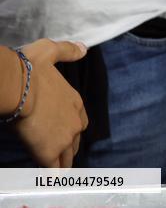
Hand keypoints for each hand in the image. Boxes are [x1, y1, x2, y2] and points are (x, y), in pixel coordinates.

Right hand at [13, 39, 88, 167]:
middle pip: (76, 141)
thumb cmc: (30, 69)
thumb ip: (69, 51)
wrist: (17, 87)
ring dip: (61, 162)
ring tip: (54, 168)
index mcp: (76, 102)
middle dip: (68, 147)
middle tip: (56, 153)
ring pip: (67, 157)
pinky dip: (52, 174)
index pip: (81, 121)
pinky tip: (49, 179)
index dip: (73, 128)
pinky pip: (54, 169)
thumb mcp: (51, 51)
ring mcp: (64, 138)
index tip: (63, 132)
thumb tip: (84, 48)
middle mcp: (75, 122)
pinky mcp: (49, 151)